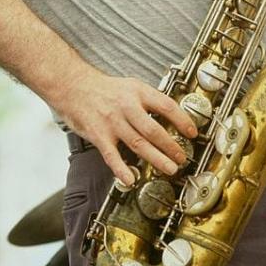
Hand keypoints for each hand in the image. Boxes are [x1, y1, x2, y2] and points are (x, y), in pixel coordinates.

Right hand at [52, 64, 198, 185]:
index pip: (166, 106)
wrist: (72, 86)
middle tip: (182, 157)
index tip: (192, 132)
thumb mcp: (130, 85)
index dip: (182, 120)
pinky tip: (131, 179)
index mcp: (137, 92)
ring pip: (138, 144)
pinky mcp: (98, 134)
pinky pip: (112, 155)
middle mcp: (126, 106)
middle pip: (154, 130)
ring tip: (170, 168)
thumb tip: (170, 115)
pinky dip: (121, 169)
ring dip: (156, 158)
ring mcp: (112, 122)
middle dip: (171, 146)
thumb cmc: (103, 88)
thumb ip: (148, 100)